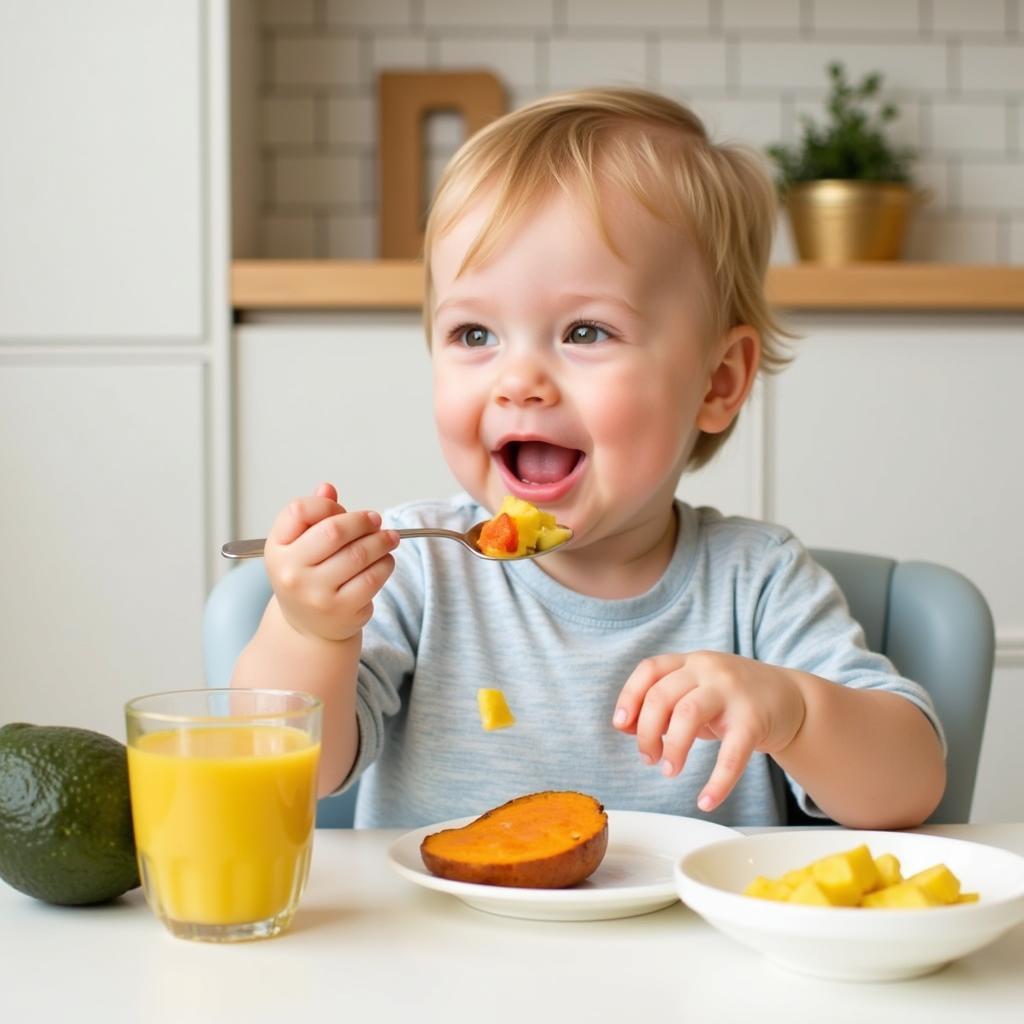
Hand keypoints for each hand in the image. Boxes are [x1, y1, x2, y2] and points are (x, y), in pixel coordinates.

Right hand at [264, 482, 398, 642]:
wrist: (307, 628)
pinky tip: (385, 560)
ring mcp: (316, 595)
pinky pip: (372, 578)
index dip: (327, 506)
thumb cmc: (307, 577)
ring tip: (389, 538)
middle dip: (362, 521)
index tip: (342, 511)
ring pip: (359, 555)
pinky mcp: (341, 610)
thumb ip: (313, 515)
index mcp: (277, 549)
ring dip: (381, 541)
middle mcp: (292, 573)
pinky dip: (385, 564)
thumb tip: (327, 489)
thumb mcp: (299, 546)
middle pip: (334, 531)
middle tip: (376, 520)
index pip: (299, 511)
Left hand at [612, 652, 805, 811]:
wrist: (792, 698)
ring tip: (668, 771)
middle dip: (647, 731)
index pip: (650, 670)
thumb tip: (626, 727)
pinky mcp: (754, 719)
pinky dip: (717, 781)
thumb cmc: (732, 699)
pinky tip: (706, 801)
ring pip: (688, 714)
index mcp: (689, 662)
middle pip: (663, 695)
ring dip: (672, 747)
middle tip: (648, 759)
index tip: (621, 725)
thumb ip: (664, 705)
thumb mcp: (696, 692)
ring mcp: (732, 692)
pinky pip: (731, 753)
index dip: (630, 697)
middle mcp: (708, 670)